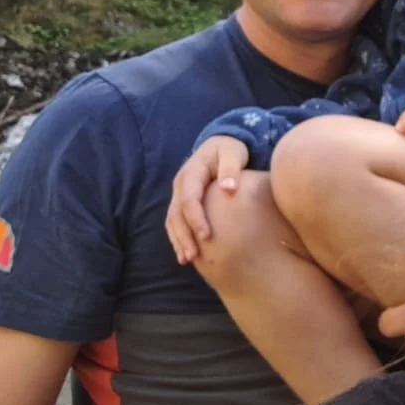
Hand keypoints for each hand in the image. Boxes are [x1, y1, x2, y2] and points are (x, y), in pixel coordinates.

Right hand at [165, 135, 250, 264]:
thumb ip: (231, 169)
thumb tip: (229, 188)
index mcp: (192, 173)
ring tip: (187, 259)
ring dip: (178, 240)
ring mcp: (178, 194)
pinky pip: (175, 222)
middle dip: (183, 235)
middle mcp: (180, 185)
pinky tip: (184, 255)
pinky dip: (178, 238)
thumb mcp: (232, 153)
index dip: (195, 218)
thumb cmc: (229, 150)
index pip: (189, 199)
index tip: (206, 236)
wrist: (220, 145)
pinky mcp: (181, 202)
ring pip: (172, 220)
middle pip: (177, 213)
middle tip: (193, 256)